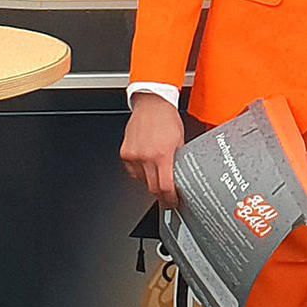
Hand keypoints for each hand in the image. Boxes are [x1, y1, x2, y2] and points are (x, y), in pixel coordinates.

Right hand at [121, 92, 184, 207]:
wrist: (151, 103)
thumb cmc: (167, 118)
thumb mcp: (180, 141)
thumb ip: (179, 160)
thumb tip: (180, 177)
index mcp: (162, 154)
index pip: (165, 187)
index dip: (169, 199)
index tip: (173, 202)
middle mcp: (146, 156)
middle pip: (152, 188)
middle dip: (161, 195)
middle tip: (167, 197)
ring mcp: (133, 155)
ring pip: (142, 181)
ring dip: (151, 182)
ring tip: (158, 174)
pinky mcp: (125, 153)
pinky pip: (133, 172)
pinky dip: (140, 173)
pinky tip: (147, 166)